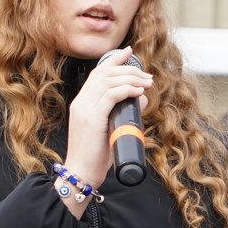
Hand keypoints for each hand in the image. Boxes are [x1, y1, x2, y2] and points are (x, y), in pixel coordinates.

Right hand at [58, 47, 151, 216]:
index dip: (113, 60)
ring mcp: (85, 109)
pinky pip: (111, 95)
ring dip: (131, 78)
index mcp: (81, 103)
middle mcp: (81, 102)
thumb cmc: (95, 157)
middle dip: (128, 69)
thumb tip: (140, 99)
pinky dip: (127, 89)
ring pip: (109, 81)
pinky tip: (138, 91)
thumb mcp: (110, 130)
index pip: (97, 74)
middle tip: (147, 76)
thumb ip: (122, 113)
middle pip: (104, 73)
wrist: (81, 173)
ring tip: (147, 82)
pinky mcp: (92, 118)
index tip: (129, 53)